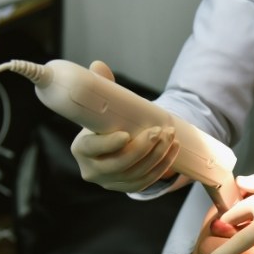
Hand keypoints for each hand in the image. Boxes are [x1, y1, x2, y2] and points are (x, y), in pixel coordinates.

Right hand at [69, 61, 179, 191]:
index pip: (92, 148)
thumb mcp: (100, 106)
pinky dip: (161, 166)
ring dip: (156, 156)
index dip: (108, 144)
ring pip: (135, 174)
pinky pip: (145, 182)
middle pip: (119, 164)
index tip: (126, 134)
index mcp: (81, 149)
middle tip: (159, 131)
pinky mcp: (125, 188)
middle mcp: (92, 170)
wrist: (110, 144)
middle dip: (142, 148)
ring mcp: (109, 182)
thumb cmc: (103, 122)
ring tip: (170, 137)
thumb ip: (101, 86)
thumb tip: (98, 66)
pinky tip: (172, 150)